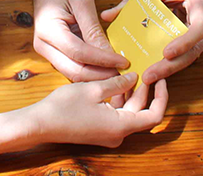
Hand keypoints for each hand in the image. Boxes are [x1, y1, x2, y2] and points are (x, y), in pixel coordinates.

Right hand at [27, 72, 167, 147]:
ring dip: (131, 92)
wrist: (40, 124)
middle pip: (141, 112)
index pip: (154, 115)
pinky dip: (119, 98)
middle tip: (146, 67)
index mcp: (120, 126)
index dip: (161, 97)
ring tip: (131, 69)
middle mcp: (117, 134)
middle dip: (145, 90)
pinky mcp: (99, 129)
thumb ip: (118, 83)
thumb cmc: (64, 107)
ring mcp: (108, 133)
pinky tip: (115, 80)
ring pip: (128, 112)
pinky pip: (116, 113)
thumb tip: (134, 77)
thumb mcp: (94, 88)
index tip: (160, 78)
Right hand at [31, 0, 129, 81]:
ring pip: (72, 72)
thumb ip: (94, 29)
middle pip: (74, 70)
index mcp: (48, 30)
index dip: (103, 60)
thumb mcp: (82, 1)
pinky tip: (107, 67)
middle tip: (125, 75)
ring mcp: (46, 50)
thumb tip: (110, 54)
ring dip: (96, 75)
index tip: (125, 62)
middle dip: (101, 75)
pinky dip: (90, 68)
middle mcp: (43, 45)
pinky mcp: (52, 51)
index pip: (79, 53)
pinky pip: (72, 65)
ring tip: (119, 73)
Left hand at [101, 0, 202, 84]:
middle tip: (147, 75)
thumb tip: (107, 16)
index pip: (199, 29)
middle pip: (193, 51)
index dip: (184, 43)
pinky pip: (186, 54)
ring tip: (147, 77)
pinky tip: (153, 69)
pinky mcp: (200, 42)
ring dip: (169, 69)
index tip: (166, 53)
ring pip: (190, 57)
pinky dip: (171, 63)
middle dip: (170, 66)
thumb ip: (134, 0)